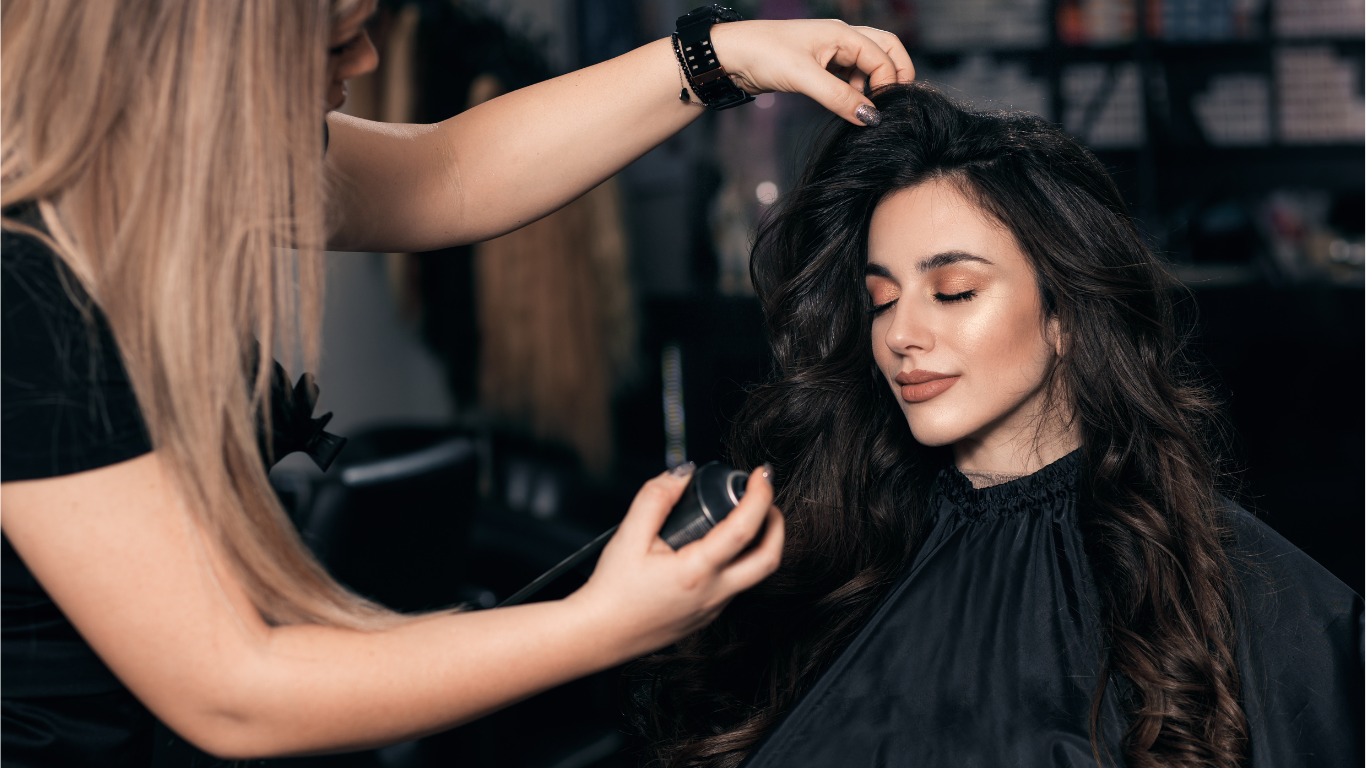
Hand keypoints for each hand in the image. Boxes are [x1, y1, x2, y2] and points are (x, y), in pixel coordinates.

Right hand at [566, 465, 784, 657]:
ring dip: (758, 543)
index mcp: (697, 572)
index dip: (760, 495)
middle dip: (776, 523)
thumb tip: (682, 475)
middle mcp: (713, 594)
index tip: (761, 475)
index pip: (745, 528)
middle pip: (769, 559)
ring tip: (743, 517)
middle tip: (766, 499)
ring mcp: (712, 609)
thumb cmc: (611, 592)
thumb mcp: (628, 535)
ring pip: (753, 575)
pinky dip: (738, 561)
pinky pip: (734, 586)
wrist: (598, 634)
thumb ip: (656, 498)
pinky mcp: (706, 617)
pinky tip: (717, 547)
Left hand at [710, 19, 914, 125]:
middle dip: (896, 74)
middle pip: (885, 50)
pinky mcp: (818, 66)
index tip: (882, 111)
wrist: (731, 56)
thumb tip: (870, 117)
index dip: (889, 83)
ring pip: (867, 65)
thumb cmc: (763, 54)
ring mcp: (830, 51)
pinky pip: (848, 76)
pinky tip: (845, 107)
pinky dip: (853, 91)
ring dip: (872, 85)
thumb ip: (839, 97)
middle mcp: (841, 38)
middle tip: (896, 103)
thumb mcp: (804, 78)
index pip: (883, 56)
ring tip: (863, 110)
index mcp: (842, 33)